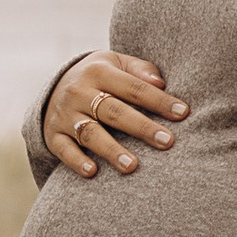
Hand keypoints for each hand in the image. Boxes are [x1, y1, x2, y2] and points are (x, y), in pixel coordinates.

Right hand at [43, 51, 188, 177]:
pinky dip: (77, 161)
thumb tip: (161, 83)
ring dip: (112, 150)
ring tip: (133, 166)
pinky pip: (64, 150)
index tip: (183, 113)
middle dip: (141, 127)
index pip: (133, 88)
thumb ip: (140, 70)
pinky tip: (93, 172)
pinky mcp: (53, 135)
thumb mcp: (116, 63)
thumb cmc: (100, 77)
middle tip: (167, 142)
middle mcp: (79, 92)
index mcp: (99, 72)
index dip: (158, 101)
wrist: (54, 86)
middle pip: (113, 111)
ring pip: (90, 133)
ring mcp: (64, 115)